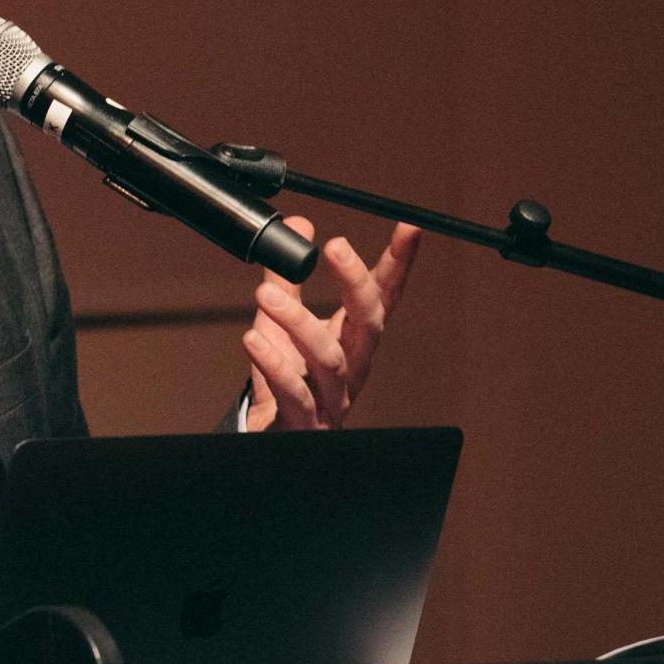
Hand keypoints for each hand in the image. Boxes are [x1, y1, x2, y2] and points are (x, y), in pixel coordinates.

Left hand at [240, 217, 420, 430]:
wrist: (272, 437)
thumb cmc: (286, 378)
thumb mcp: (284, 323)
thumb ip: (289, 279)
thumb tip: (299, 225)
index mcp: (353, 340)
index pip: (383, 296)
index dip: (399, 264)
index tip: (410, 227)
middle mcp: (352, 368)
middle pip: (370, 324)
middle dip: (357, 284)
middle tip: (336, 247)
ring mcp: (332, 398)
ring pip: (329, 358)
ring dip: (298, 322)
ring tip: (265, 294)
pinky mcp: (304, 422)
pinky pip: (295, 394)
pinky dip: (275, 365)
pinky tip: (253, 340)